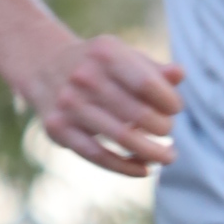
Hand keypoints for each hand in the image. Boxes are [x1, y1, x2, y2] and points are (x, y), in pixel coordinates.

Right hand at [28, 32, 183, 175]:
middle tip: (169, 132)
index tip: (175, 109)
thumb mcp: (122, 55)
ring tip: (168, 157)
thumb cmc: (97, 64)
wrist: (43, 65)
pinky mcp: (58, 129)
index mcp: (105, 53)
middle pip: (138, 113)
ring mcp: (69, 104)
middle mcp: (84, 77)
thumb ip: (152, 68)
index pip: (147, 83)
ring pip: (121, 137)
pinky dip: (124, 166)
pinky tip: (143, 169)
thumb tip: (180, 74)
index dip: (168, 101)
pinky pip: (97, 155)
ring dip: (151, 152)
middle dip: (163, 128)